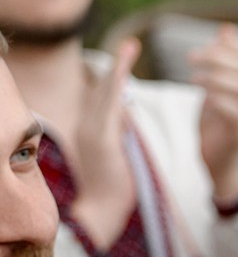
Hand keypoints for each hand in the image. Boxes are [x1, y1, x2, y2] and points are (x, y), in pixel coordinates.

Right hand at [66, 38, 138, 251]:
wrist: (100, 211)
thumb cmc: (112, 188)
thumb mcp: (119, 154)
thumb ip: (121, 132)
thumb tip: (128, 113)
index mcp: (93, 130)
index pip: (104, 98)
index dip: (114, 78)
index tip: (125, 62)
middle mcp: (88, 126)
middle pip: (102, 89)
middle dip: (117, 66)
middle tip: (130, 45)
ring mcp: (92, 132)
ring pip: (105, 93)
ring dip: (118, 69)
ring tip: (130, 48)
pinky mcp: (100, 140)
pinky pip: (109, 108)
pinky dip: (116, 89)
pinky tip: (124, 74)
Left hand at [187, 22, 237, 202]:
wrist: (219, 156)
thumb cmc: (217, 117)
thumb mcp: (219, 83)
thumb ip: (224, 58)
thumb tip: (228, 29)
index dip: (231, 47)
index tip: (205, 50)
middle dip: (216, 58)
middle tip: (191, 59)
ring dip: (214, 78)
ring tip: (193, 79)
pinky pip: (234, 110)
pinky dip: (216, 99)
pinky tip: (202, 98)